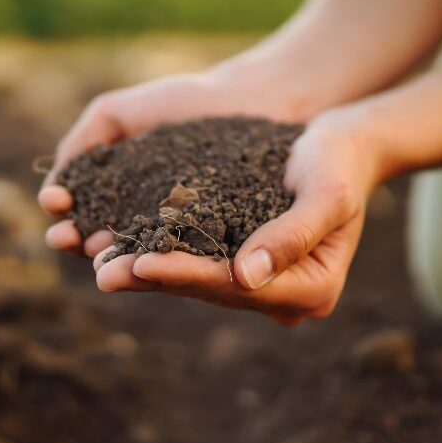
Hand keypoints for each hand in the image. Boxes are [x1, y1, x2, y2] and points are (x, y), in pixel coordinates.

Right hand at [38, 70, 295, 255]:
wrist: (249, 100)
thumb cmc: (184, 103)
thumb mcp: (118, 113)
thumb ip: (83, 140)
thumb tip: (54, 186)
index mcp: (118, 196)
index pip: (80, 213)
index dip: (63, 213)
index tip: (55, 203)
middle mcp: (144, 222)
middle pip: (100, 241)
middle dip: (77, 240)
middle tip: (64, 237)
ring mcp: (178, 237)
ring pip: (136, 255)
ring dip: (111, 257)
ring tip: (96, 253)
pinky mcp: (213, 246)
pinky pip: (183, 255)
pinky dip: (160, 259)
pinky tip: (142, 254)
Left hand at [91, 110, 379, 324]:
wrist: (344, 146)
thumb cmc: (340, 162)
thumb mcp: (326, 193)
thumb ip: (292, 234)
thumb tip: (246, 276)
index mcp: (313, 290)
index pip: (236, 287)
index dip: (186, 275)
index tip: (140, 263)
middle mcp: (285, 296)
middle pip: (210, 290)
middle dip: (154, 279)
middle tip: (101, 273)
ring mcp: (262, 283)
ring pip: (195, 280)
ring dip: (146, 271)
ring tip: (97, 262)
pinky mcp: (241, 261)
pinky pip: (194, 261)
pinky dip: (157, 252)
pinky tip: (117, 244)